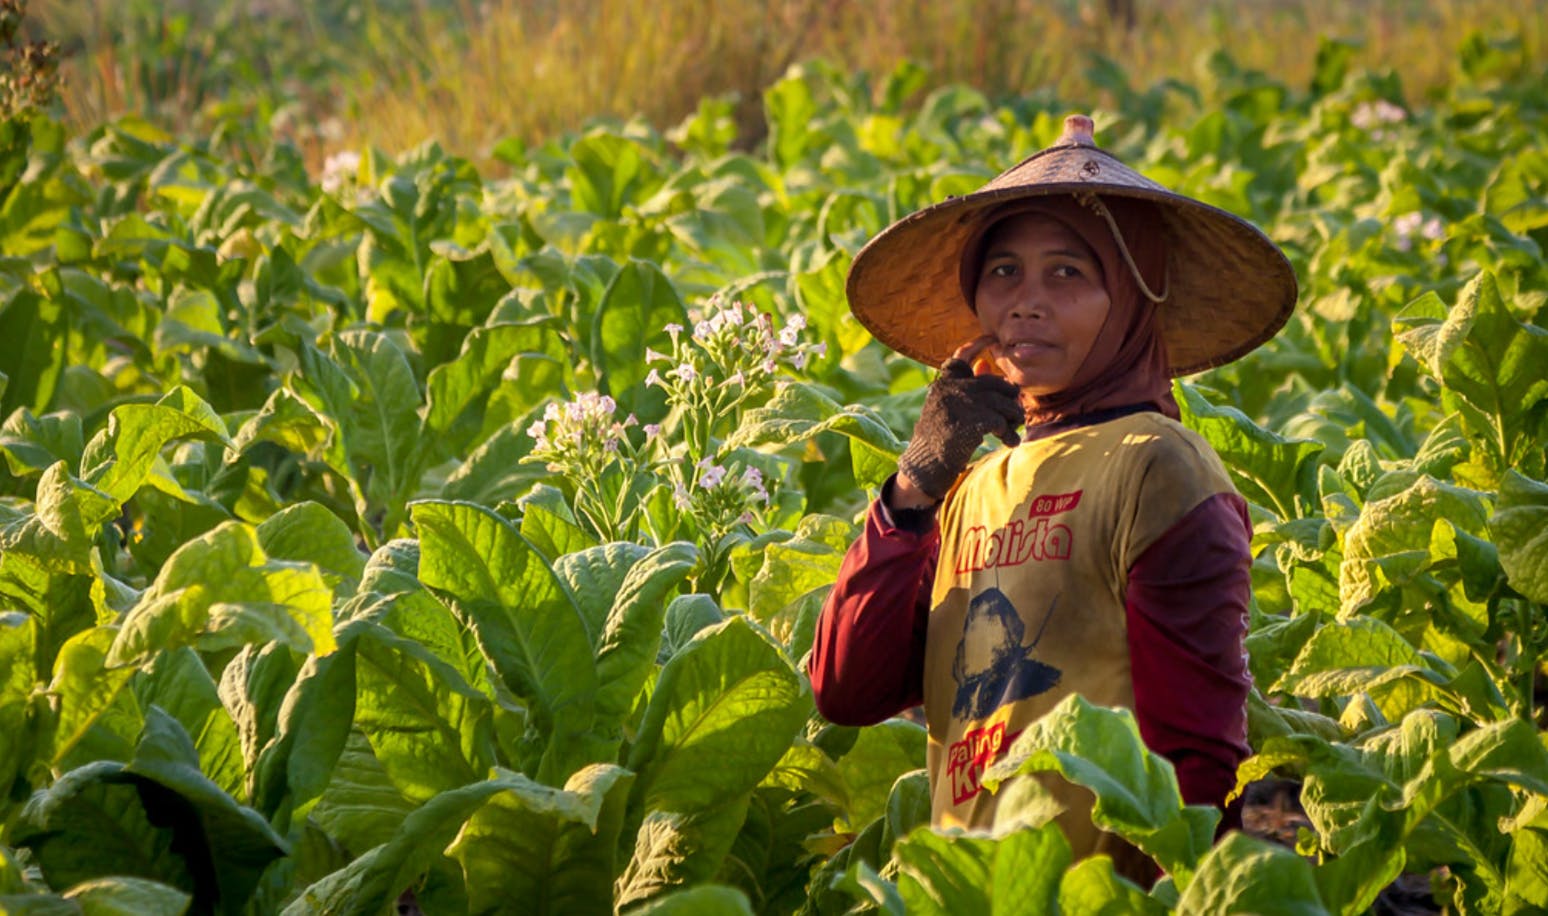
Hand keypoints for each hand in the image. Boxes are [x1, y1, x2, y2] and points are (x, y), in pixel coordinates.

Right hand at [895, 336, 1023, 501]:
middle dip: (1009, 397)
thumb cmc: (939, 438)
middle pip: (993, 383)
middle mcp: (950, 388)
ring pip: (1001, 402)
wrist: (926, 465)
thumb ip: (968, 387)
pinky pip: (1000, 422)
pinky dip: (1008, 433)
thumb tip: (986, 363)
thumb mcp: (950, 408)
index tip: (992, 339)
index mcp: (943, 383)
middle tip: (1016, 413)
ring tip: (1014, 429)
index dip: (977, 344)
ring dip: (1013, 417)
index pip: (961, 356)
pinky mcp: (970, 421)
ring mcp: (960, 403)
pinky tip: (1009, 442)